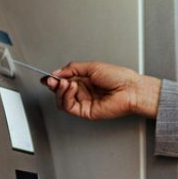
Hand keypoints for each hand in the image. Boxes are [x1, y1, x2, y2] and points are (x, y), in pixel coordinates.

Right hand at [41, 61, 161, 119]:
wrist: (130, 89)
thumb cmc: (119, 77)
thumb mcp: (92, 66)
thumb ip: (72, 68)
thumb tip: (57, 72)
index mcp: (84, 79)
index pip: (64, 80)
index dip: (54, 79)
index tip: (47, 76)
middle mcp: (83, 91)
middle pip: (60, 91)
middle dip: (54, 85)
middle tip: (52, 79)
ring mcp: (84, 101)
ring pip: (62, 100)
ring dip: (60, 91)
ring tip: (65, 82)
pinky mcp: (85, 112)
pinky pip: (69, 106)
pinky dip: (67, 96)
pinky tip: (72, 88)